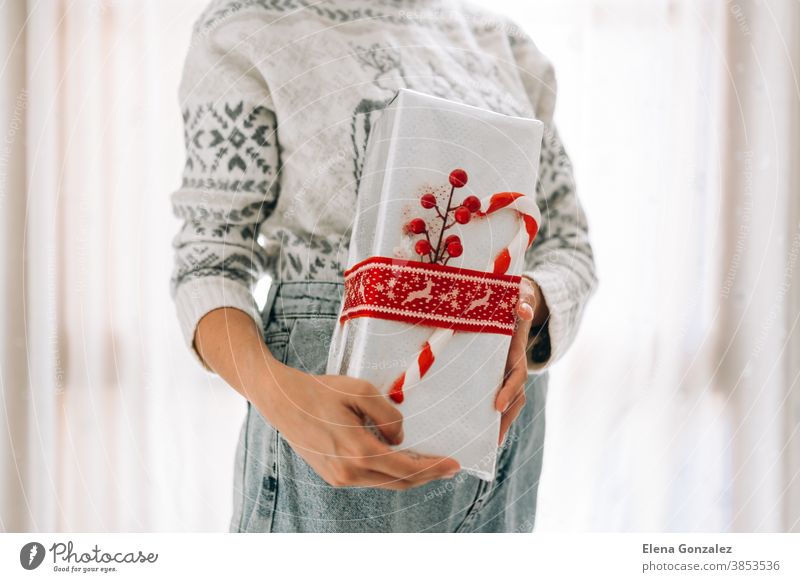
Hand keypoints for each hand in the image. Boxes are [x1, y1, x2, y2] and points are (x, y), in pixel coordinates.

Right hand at [259, 365, 460, 488]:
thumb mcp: (361, 391)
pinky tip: (397, 458)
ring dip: (408, 473)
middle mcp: (349, 473)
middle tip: (448, 466)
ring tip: (427, 461)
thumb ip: (388, 415)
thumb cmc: (320, 391)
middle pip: (400, 481)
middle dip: (427, 474)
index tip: (455, 465)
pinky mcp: (332, 476)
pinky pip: (369, 478)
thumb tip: (399, 438)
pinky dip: (388, 471)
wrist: (281, 401)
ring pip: (385, 482)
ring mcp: (339, 478)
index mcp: (358, 452)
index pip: (407, 468)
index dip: (434, 468)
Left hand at [494, 276, 548, 444]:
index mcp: (515, 351)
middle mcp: (513, 365)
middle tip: (493, 439)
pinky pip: (494, 395)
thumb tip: (523, 308)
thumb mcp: (520, 295)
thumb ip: (522, 300)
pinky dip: (490, 414)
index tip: (498, 405)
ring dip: (500, 423)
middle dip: (505, 419)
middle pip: (514, 398)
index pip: (516, 376)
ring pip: (508, 401)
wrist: (518, 299)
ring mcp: (506, 371)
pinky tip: (476, 429)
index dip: (509, 391)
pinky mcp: (495, 374)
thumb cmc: (514, 297)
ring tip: (486, 444)